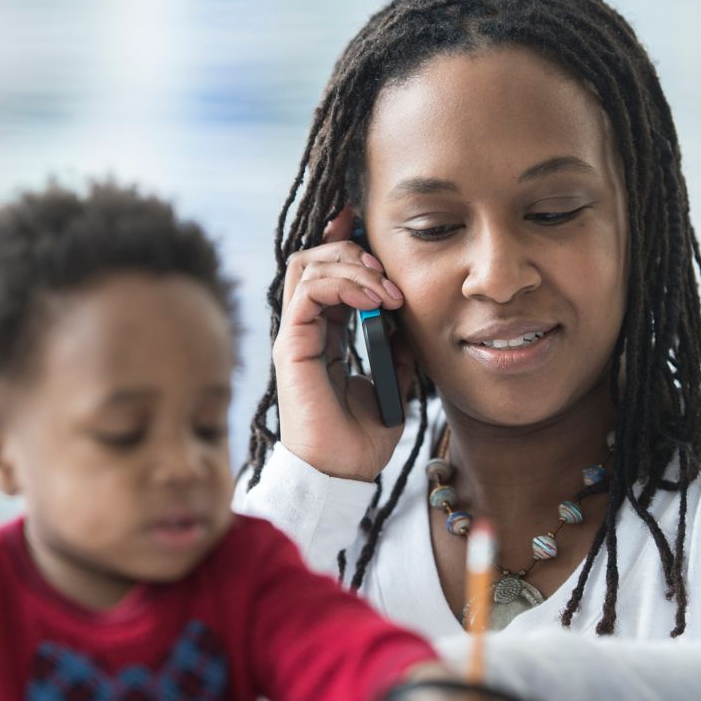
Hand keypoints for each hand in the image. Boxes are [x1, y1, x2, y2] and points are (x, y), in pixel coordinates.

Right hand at [274, 207, 414, 481]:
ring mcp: (295, 335)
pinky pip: (309, 292)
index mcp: (325, 335)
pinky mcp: (291, 346)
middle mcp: (305, 329)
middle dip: (350, 248)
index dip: (345, 245)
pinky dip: (342, 283)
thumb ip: (397, 349)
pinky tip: (374, 299)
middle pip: (311, 259)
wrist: (342, 473)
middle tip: (386, 268)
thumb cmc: (361, 438)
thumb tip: (408, 320)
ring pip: (306, 266)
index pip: (325, 272)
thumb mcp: (393, 383)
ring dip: (350, 264)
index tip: (370, 227)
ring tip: (385, 287)